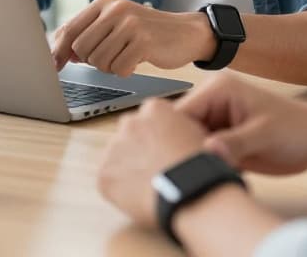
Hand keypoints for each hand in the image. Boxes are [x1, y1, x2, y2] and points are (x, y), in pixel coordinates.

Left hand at [51, 0, 215, 75]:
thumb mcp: (115, 23)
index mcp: (104, 2)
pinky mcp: (144, 41)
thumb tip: (58, 52)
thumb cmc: (146, 32)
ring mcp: (130, 24)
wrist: (186, 32)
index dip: (59, 51)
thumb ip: (88, 32)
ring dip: (110, 67)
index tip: (54, 66)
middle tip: (111, 56)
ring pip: (98, 62)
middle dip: (91, 61)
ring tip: (125, 57)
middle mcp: (115, 9)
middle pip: (81, 48)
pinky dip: (125, 71)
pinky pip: (119, 69)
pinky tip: (136, 61)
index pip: (70, 29)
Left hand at [97, 98, 207, 225]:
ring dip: (129, 168)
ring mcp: (114, 147)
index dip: (157, 137)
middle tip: (156, 169)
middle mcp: (130, 123)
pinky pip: (109, 181)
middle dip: (139, 149)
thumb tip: (174, 138)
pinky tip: (141, 197)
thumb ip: (178, 128)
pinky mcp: (105, 173)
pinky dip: (121, 190)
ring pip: (118, 157)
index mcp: (154, 109)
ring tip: (151, 186)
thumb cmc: (202, 167)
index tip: (164, 150)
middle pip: (130, 134)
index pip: (149, 118)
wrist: (193, 191)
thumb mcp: (199, 134)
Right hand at [175, 72, 306, 174]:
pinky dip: (206, 166)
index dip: (176, 137)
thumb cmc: (297, 130)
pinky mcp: (222, 139)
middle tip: (193, 173)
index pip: (180, 112)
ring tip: (205, 175)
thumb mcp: (264, 135)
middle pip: (180, 129)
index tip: (179, 162)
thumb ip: (234, 142)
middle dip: (185, 151)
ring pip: (188, 143)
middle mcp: (212, 102)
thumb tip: (207, 151)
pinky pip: (202, 153)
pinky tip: (213, 175)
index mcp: (218, 89)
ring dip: (195, 160)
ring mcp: (216, 121)